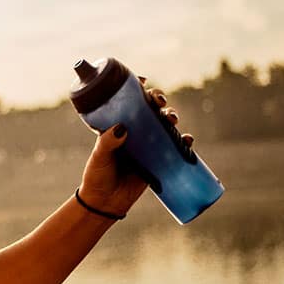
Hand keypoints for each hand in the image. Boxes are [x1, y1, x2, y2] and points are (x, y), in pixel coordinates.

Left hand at [78, 75, 194, 217]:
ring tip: (171, 119)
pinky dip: (183, 141)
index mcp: (116, 126)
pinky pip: (174, 147)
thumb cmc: (97, 177)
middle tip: (160, 101)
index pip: (127, 102)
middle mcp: (133, 132)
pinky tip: (187, 140)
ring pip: (163, 124)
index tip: (143, 80)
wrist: (105, 203)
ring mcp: (147, 146)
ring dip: (171, 117)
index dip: (137, 89)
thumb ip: (108, 143)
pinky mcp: (158, 161)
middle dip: (158, 100)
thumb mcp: (100, 157)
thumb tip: (122, 128)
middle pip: (149, 109)